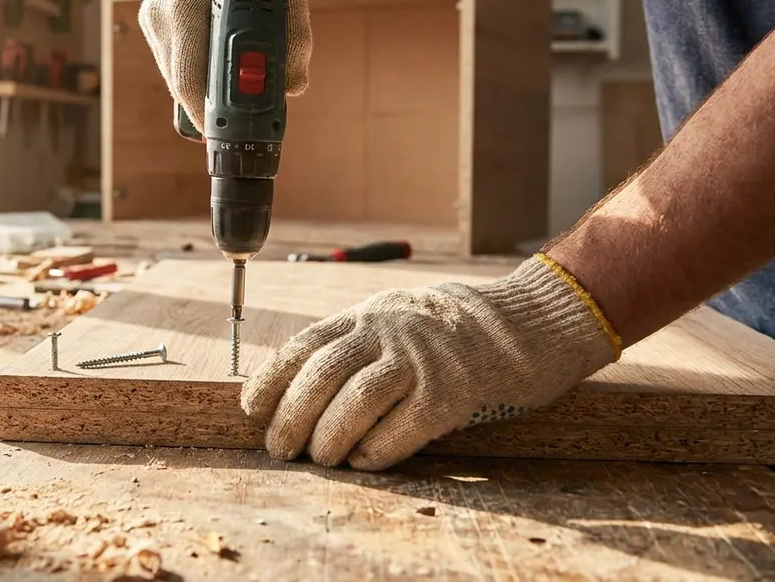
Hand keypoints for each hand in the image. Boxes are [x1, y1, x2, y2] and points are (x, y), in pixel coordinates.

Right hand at [138, 0, 312, 127]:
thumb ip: (295, 40)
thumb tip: (294, 86)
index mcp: (189, 4)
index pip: (189, 75)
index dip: (204, 111)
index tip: (221, 131)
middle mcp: (163, 10)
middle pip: (178, 81)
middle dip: (204, 107)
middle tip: (228, 126)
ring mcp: (153, 13)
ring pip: (172, 72)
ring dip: (199, 88)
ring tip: (225, 102)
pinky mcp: (152, 15)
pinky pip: (170, 58)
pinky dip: (192, 69)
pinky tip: (212, 73)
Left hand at [239, 256, 620, 470]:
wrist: (522, 324)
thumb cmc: (447, 331)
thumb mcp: (392, 317)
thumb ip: (351, 341)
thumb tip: (295, 385)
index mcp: (367, 314)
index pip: (303, 344)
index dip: (271, 378)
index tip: (252, 408)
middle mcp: (388, 332)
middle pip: (321, 374)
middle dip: (291, 416)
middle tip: (279, 447)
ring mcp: (420, 361)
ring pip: (355, 400)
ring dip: (328, 437)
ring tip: (319, 458)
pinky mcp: (451, 393)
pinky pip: (401, 429)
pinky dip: (374, 451)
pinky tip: (363, 461)